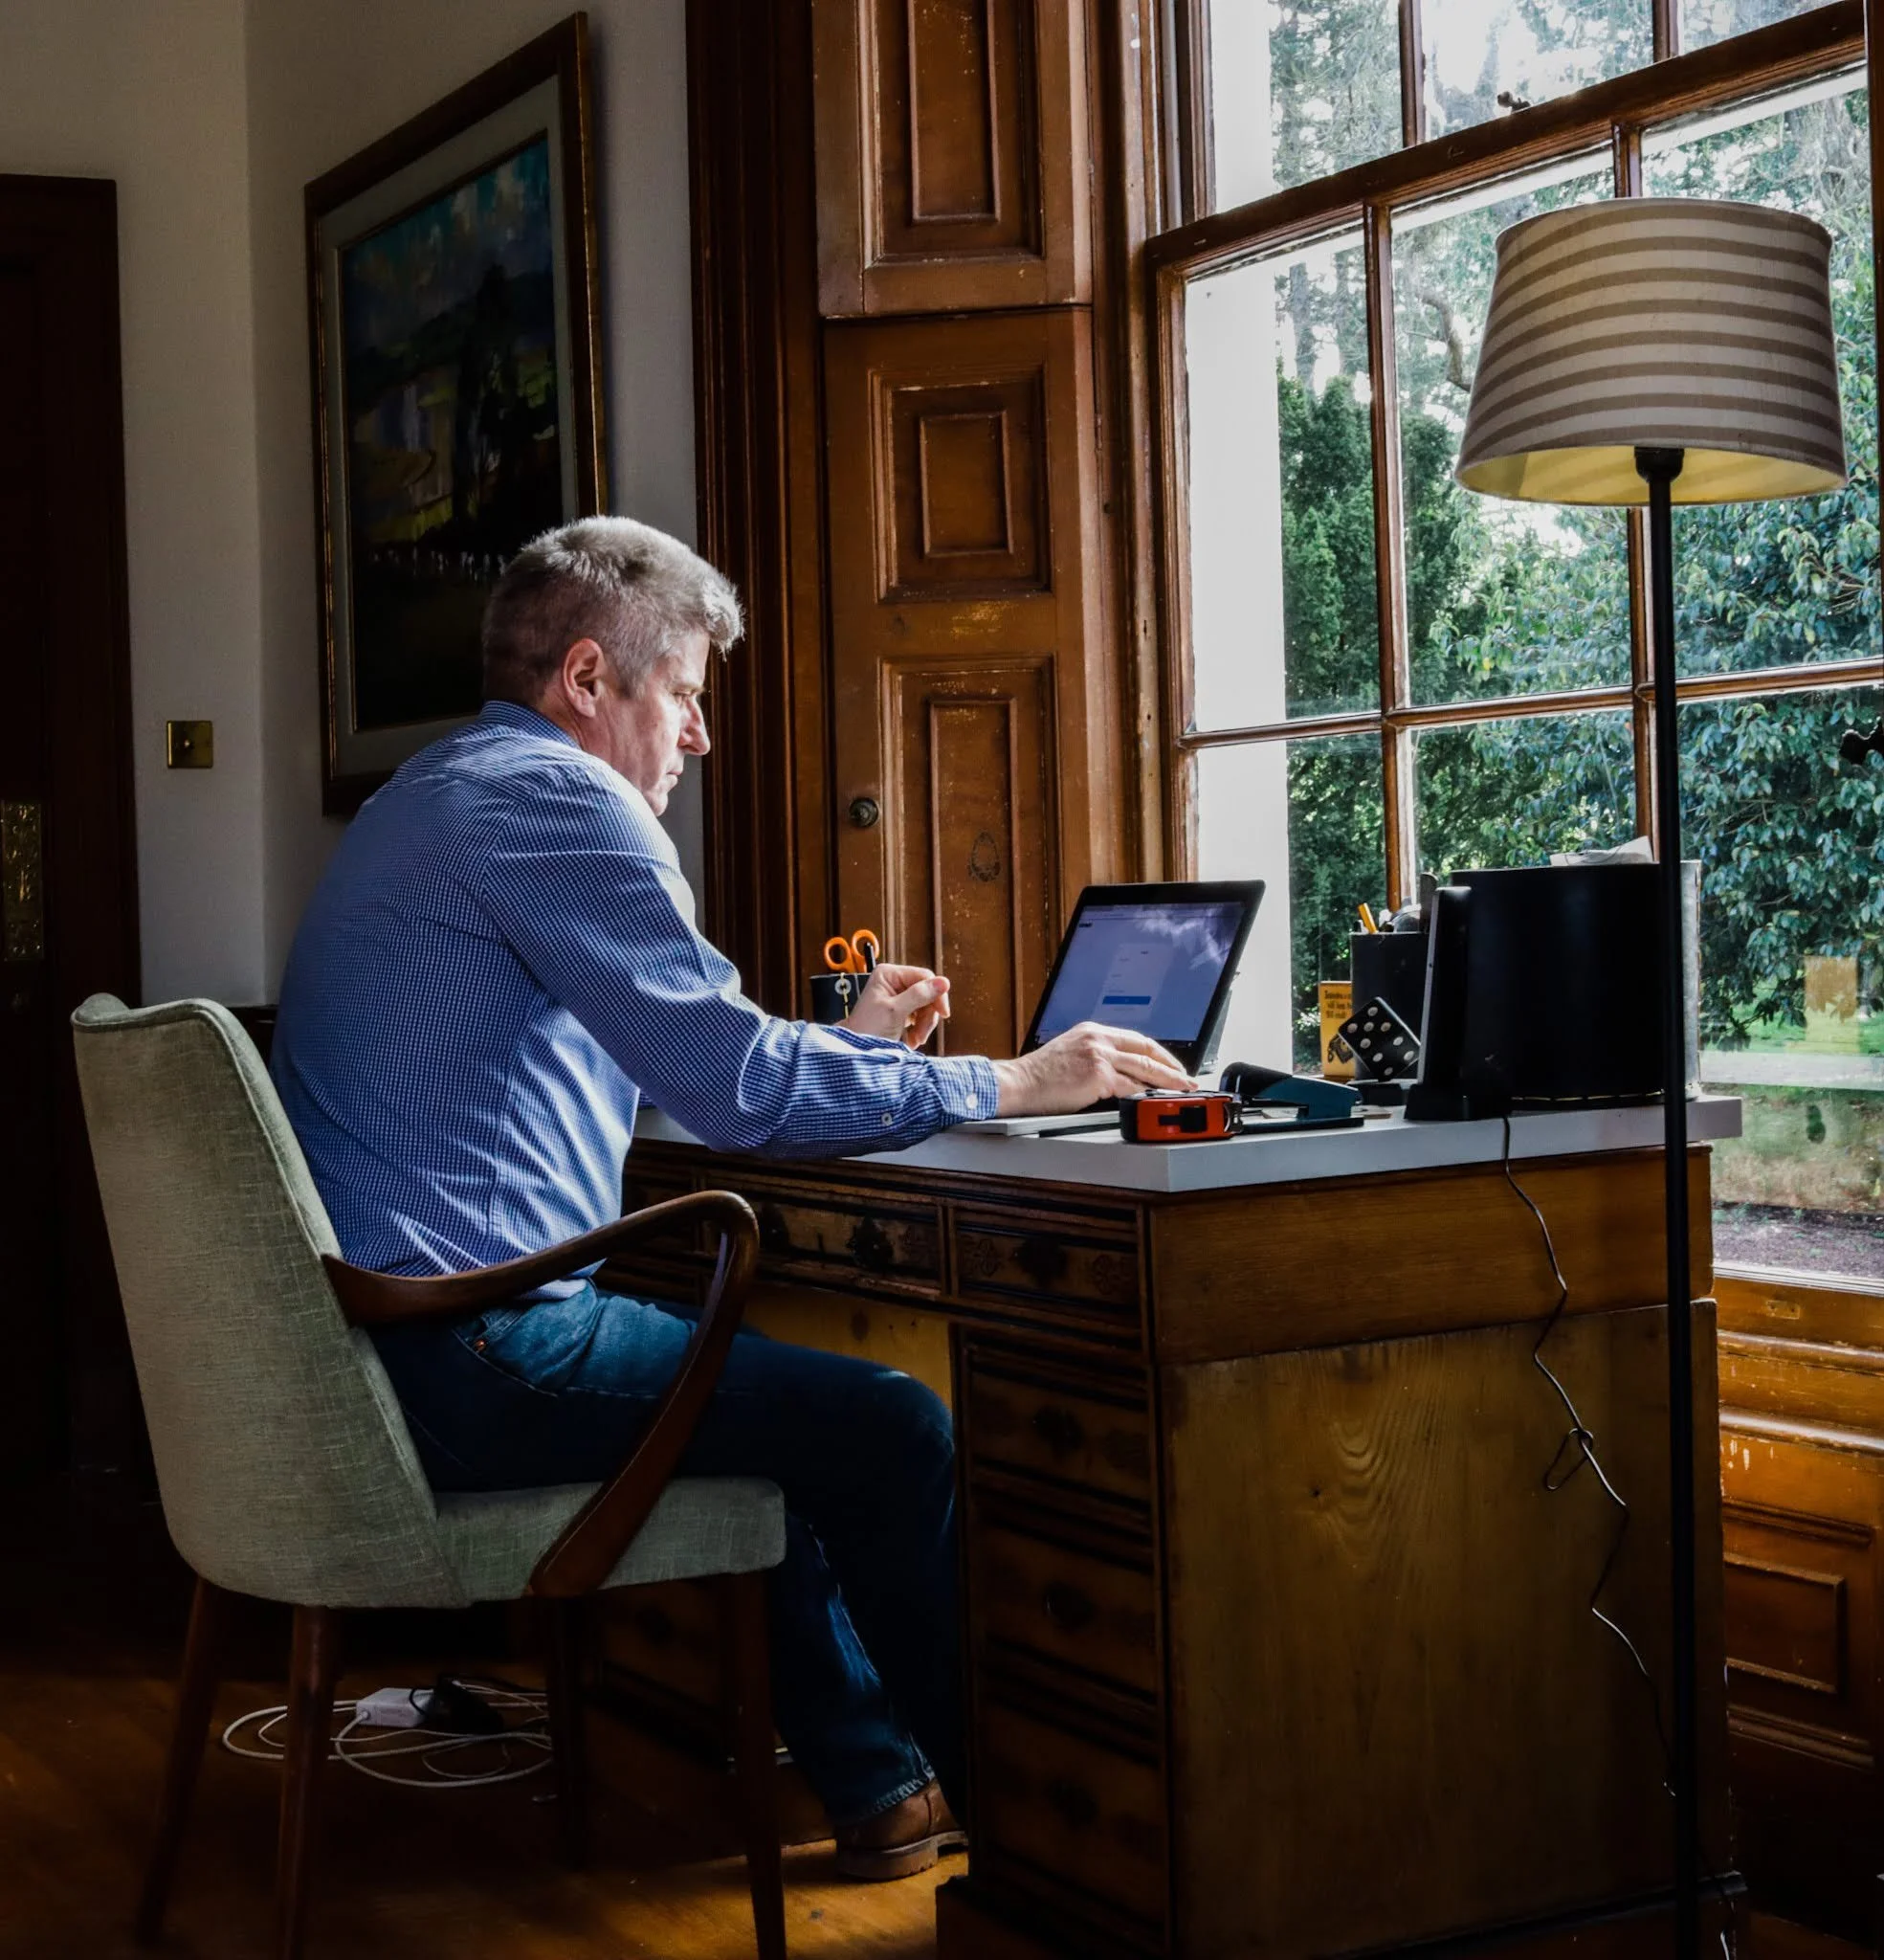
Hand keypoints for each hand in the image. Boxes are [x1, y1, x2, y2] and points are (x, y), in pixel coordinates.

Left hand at [845, 962, 951, 1047]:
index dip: (937, 994)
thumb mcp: (895, 1011)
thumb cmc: (868, 1029)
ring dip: (924, 1025)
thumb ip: (919, 995)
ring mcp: (898, 996)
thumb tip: (944, 982)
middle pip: (927, 993)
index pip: (924, 977)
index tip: (943, 1013)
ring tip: (915, 1040)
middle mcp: (894, 981)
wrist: (855, 1050)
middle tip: (922, 1035)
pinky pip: (920, 1016)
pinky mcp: (901, 1010)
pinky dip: (919, 1029)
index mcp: (889, 974)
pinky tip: (911, 1039)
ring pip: (926, 1006)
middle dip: (927, 1015)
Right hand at [990, 1023, 1195, 1114]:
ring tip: (1183, 1089)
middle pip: (1146, 1049)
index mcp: (1092, 1031)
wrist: (1017, 1083)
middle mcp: (1098, 1038)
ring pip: (1145, 1067)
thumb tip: (1120, 1075)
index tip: (1170, 1064)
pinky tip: (1157, 1100)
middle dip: (1171, 1065)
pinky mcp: (1098, 1074)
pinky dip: (1147, 1093)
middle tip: (1187, 1078)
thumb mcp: (1070, 1055)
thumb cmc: (1038, 1077)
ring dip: (1169, 1080)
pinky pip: (1130, 1086)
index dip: (1158, 1053)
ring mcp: (1099, 1055)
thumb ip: (1095, 1058)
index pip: (1135, 1038)